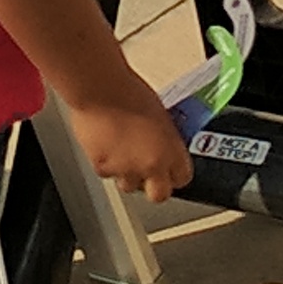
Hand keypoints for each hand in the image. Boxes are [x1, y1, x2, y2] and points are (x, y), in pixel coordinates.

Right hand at [67, 81, 192, 200]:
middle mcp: (150, 165)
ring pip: (128, 185)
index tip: (170, 169)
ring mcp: (126, 169)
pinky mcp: (102, 168)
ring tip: (122, 153)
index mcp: (171, 150)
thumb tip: (164, 140)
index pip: (182, 177)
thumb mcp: (160, 112)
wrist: (100, 89)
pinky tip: (105, 144)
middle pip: (158, 194)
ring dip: (127, 174)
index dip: (175, 174)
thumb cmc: (128, 91)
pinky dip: (106, 162)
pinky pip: (106, 172)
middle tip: (149, 172)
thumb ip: (164, 135)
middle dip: (154, 186)